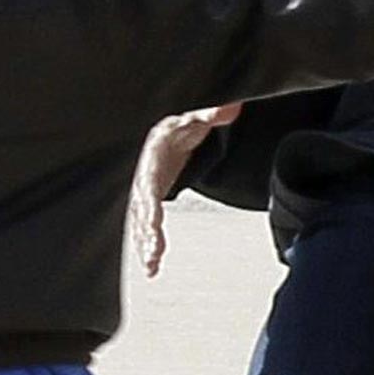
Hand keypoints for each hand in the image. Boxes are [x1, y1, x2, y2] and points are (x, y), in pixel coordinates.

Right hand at [125, 103, 241, 278]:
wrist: (168, 136)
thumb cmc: (178, 129)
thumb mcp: (193, 119)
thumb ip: (209, 116)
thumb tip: (232, 107)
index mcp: (152, 160)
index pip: (148, 185)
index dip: (149, 205)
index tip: (153, 222)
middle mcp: (144, 181)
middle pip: (141, 211)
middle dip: (146, 234)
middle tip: (152, 255)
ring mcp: (145, 196)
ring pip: (141, 224)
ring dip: (145, 246)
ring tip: (151, 268)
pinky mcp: (150, 207)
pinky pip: (146, 228)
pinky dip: (148, 247)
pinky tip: (152, 267)